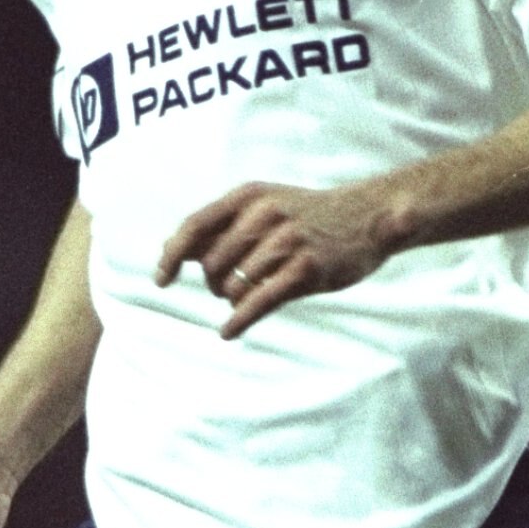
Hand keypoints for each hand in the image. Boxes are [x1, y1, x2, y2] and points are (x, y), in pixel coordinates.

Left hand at [154, 174, 401, 337]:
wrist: (367, 215)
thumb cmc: (307, 215)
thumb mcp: (264, 204)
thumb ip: (222, 225)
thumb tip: (173, 250)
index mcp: (249, 196)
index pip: (195, 226)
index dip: (173, 256)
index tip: (161, 281)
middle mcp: (265, 214)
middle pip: (212, 264)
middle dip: (214, 283)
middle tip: (228, 288)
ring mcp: (287, 242)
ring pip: (235, 286)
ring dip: (233, 300)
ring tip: (246, 298)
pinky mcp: (305, 271)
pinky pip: (259, 302)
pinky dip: (240, 321)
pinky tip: (229, 332)